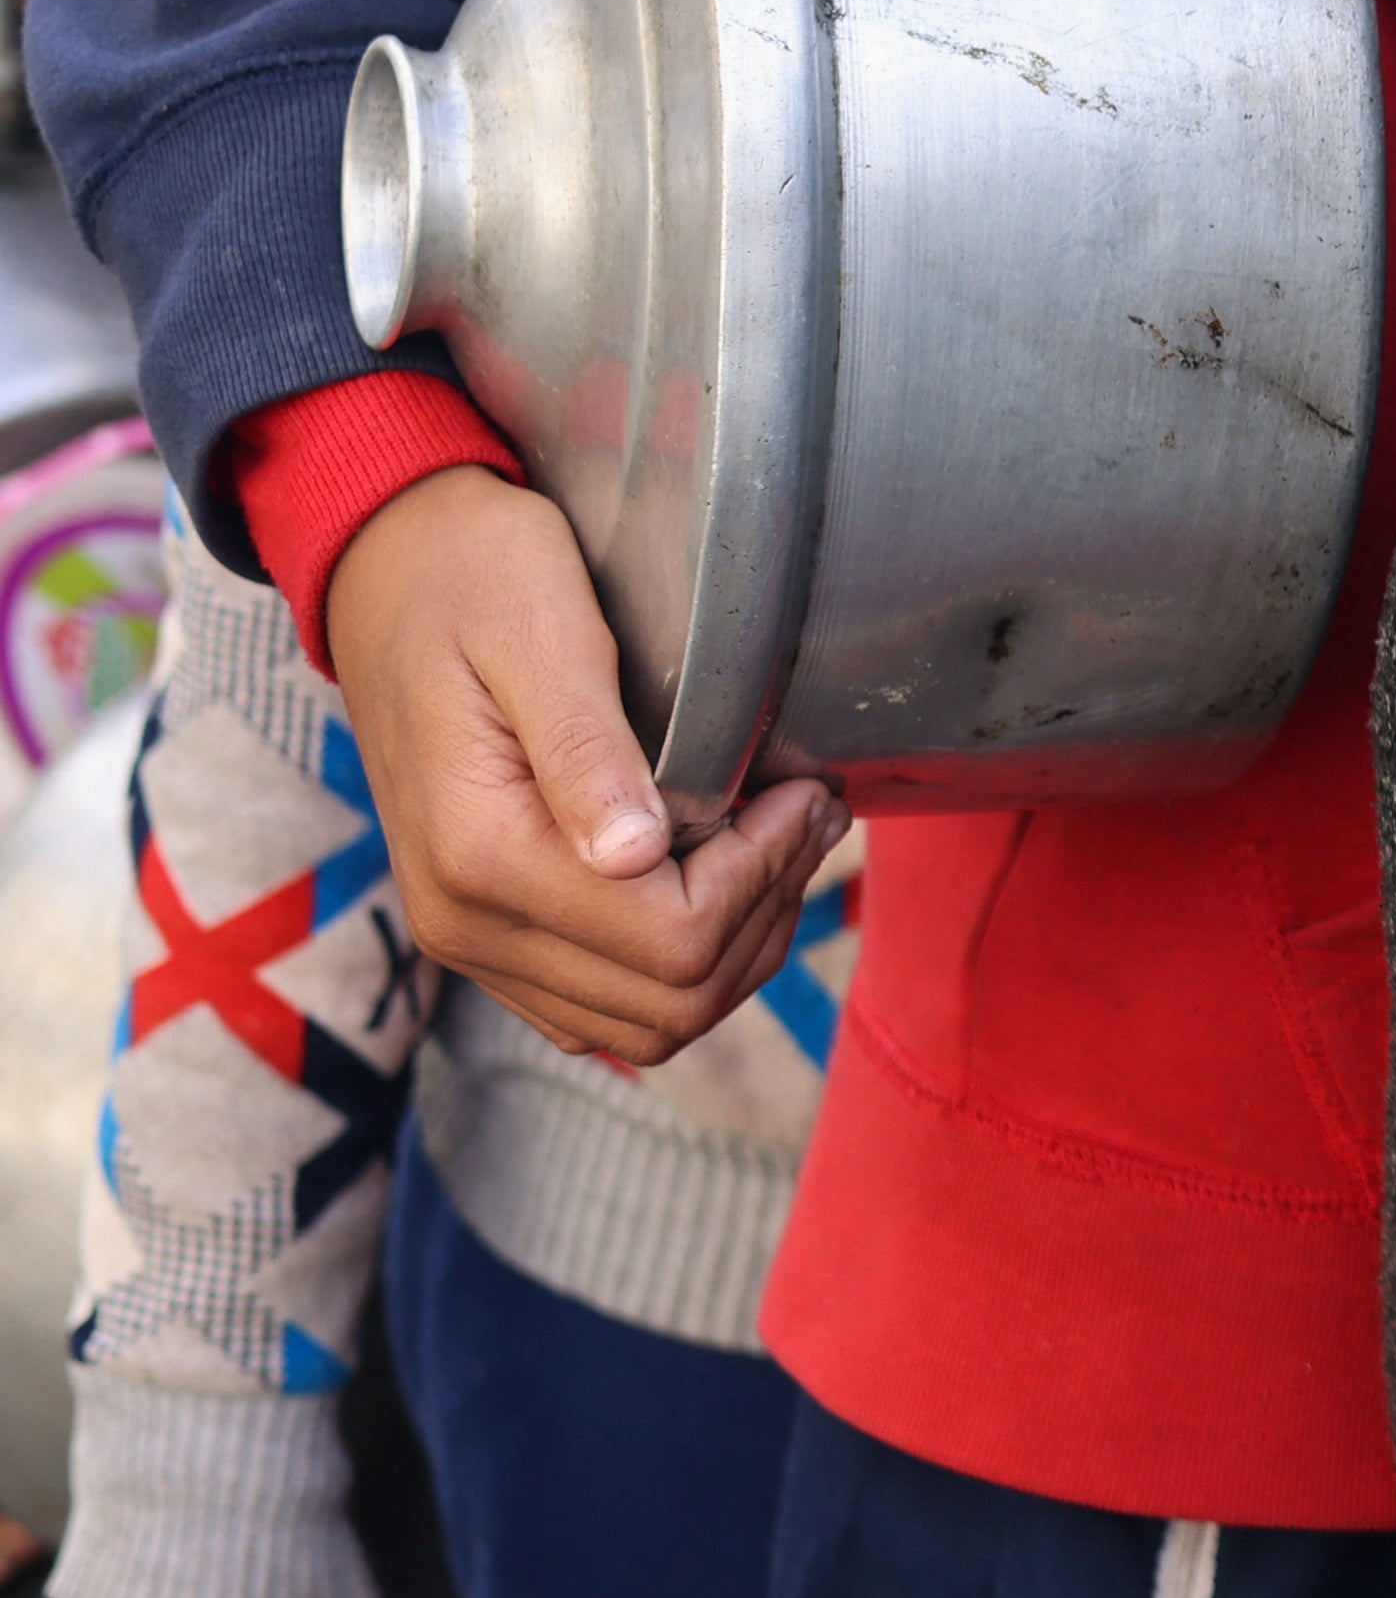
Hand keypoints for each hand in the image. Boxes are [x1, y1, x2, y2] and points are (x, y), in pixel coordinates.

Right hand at [331, 465, 845, 1061]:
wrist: (383, 574)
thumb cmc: (470, 579)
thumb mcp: (540, 632)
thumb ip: (588, 748)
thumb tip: (637, 855)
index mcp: (482, 853)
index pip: (672, 938)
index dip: (764, 875)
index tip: (803, 792)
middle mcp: (465, 922)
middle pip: (671, 1002)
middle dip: (766, 911)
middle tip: (810, 813)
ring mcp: (470, 939)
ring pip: (647, 1023)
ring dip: (737, 947)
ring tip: (780, 843)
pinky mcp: (486, 932)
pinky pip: (603, 1005)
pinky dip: (683, 962)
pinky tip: (724, 874)